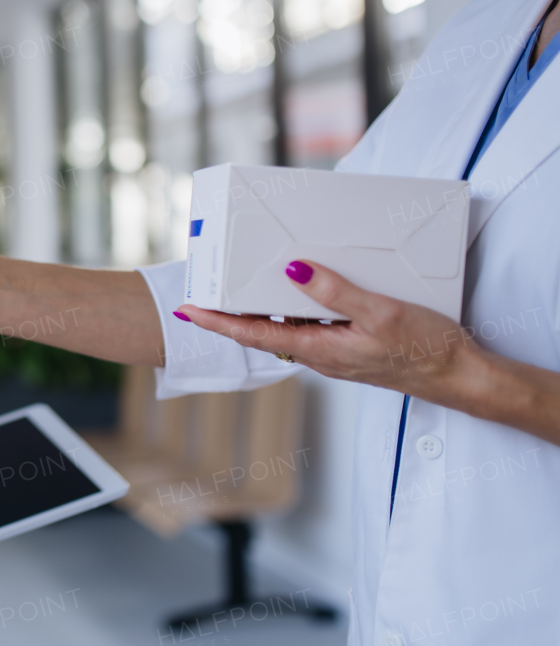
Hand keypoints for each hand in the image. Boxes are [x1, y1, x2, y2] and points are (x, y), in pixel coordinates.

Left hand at [175, 259, 485, 404]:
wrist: (457, 376)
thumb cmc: (423, 349)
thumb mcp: (379, 312)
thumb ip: (334, 292)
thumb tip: (292, 270)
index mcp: (317, 349)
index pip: (253, 335)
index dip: (217, 323)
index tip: (188, 310)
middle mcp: (317, 354)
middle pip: (261, 332)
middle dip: (230, 313)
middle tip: (205, 289)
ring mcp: (331, 352)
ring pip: (284, 329)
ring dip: (260, 310)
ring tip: (239, 284)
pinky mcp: (347, 347)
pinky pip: (308, 327)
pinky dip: (292, 309)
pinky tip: (295, 290)